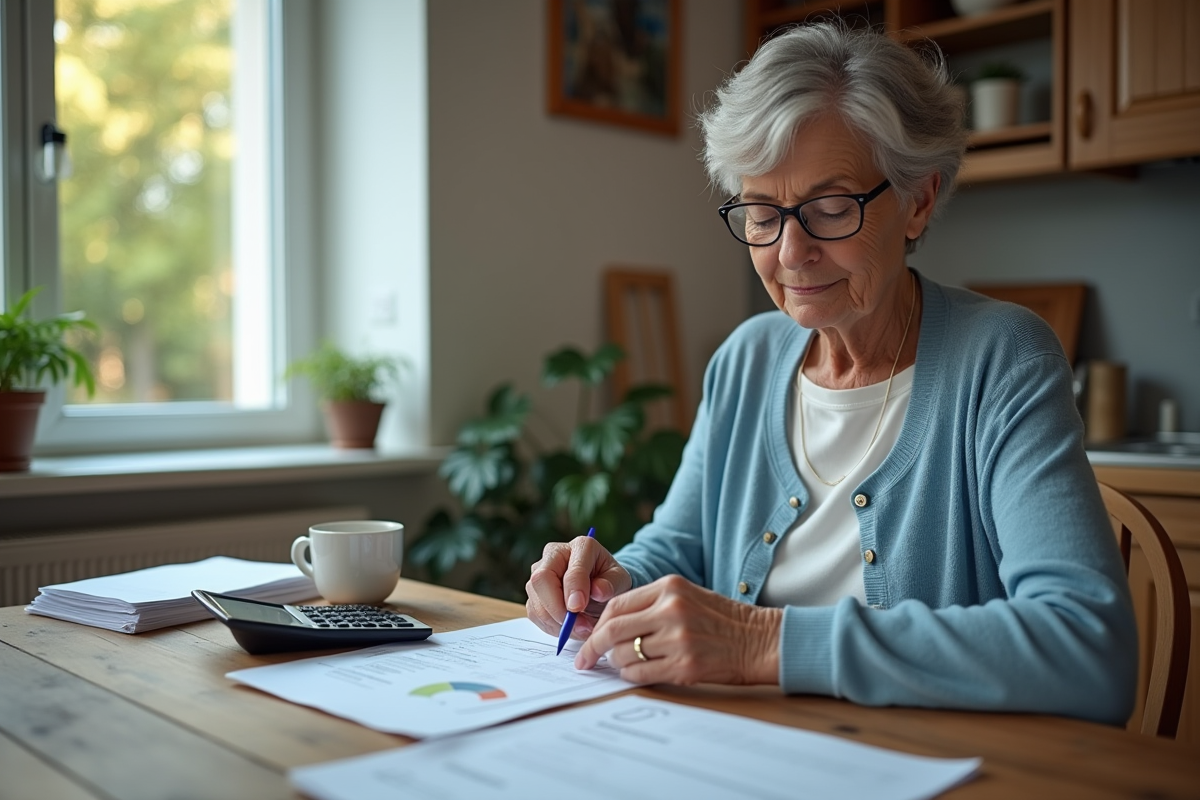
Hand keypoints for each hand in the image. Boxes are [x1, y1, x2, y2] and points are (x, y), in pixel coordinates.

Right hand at [525, 535, 631, 639]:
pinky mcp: (534, 592)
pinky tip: (568, 628)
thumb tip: (598, 591)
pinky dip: (550, 626)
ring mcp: (539, 572)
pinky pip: (534, 613)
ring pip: (535, 600)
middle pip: (541, 579)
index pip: (570, 568)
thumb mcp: (619, 580)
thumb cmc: (610, 581)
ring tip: (580, 629)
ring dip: (555, 621)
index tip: (579, 608)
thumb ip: (611, 584)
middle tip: (576, 626)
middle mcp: (554, 554)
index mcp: (580, 547)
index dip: (573, 589)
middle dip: (556, 608)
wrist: (600, 587)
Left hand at [574, 575, 782, 685]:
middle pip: (612, 629)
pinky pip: (641, 674)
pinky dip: (632, 676)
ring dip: (617, 664)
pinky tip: (637, 674)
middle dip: (593, 647)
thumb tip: (609, 626)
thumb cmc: (722, 619)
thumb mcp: (687, 596)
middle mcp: (671, 610)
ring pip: (624, 654)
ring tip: (623, 665)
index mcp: (669, 587)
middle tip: (585, 660)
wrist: (761, 640)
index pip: (617, 605)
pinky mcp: (685, 665)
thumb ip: (651, 605)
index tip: (588, 638)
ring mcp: (678, 639)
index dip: (597, 624)